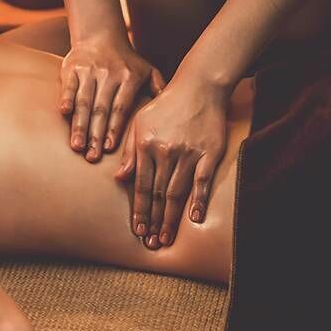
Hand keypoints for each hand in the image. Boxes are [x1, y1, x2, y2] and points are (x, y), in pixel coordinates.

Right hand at [60, 34, 164, 161]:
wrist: (101, 35)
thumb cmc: (127, 61)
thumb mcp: (148, 70)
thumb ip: (159, 90)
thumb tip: (174, 115)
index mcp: (128, 77)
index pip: (121, 107)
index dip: (115, 128)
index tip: (109, 149)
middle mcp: (109, 74)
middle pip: (101, 108)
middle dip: (96, 134)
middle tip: (92, 157)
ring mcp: (89, 70)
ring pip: (84, 101)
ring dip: (79, 125)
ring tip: (77, 146)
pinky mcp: (72, 67)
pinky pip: (69, 86)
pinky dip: (66, 99)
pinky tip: (64, 114)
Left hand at [116, 77, 229, 249]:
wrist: (198, 87)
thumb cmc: (165, 105)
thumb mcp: (139, 123)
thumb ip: (130, 151)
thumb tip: (120, 178)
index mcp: (146, 146)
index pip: (140, 186)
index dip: (139, 210)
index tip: (137, 230)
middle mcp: (166, 152)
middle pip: (158, 194)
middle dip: (153, 220)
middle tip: (151, 242)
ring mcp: (189, 153)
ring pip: (177, 192)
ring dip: (171, 218)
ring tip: (166, 237)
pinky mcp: (210, 153)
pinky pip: (202, 181)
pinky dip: (198, 200)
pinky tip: (194, 219)